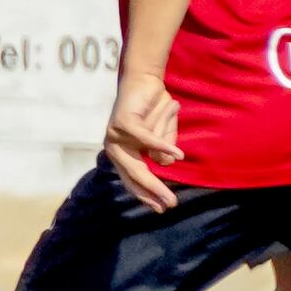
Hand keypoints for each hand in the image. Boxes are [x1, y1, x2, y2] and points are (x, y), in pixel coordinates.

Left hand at [104, 71, 182, 212]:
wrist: (145, 82)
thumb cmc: (153, 111)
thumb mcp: (162, 136)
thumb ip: (162, 150)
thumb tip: (164, 164)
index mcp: (120, 153)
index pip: (131, 180)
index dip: (145, 195)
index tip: (160, 209)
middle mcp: (114, 147)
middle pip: (134, 175)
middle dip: (153, 192)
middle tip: (169, 205)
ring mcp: (115, 135)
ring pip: (141, 160)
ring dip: (158, 171)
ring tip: (173, 181)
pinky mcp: (122, 122)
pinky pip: (145, 139)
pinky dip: (162, 145)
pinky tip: (177, 155)